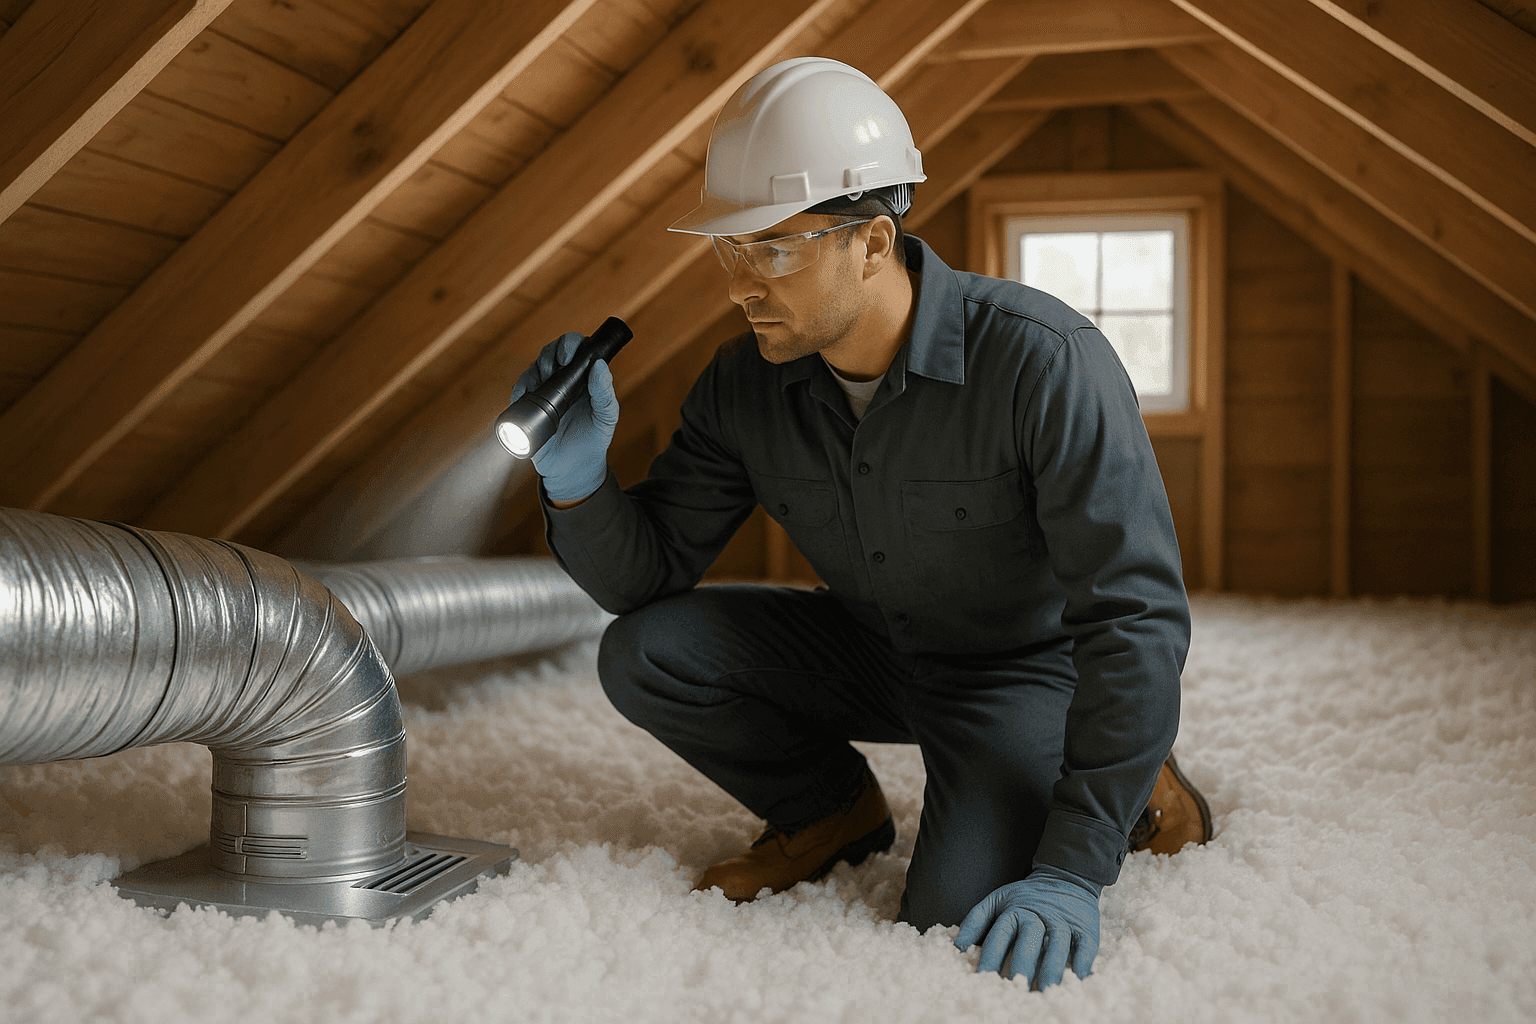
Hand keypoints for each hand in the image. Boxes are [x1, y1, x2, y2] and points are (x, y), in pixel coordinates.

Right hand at [509, 331, 619, 503]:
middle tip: (552, 370)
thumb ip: (605, 393)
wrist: (574, 467)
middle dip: (549, 355)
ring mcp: (543, 391)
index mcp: (583, 376)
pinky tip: (525, 395)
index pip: (575, 347)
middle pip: (550, 352)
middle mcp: (561, 379)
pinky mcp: (528, 406)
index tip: (568, 356)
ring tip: (541, 384)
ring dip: (534, 371)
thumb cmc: (594, 437)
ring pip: (533, 368)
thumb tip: (599, 365)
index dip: (570, 344)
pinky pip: (518, 392)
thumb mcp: (606, 416)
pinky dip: (520, 390)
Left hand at [954, 866, 1099, 988]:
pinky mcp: (1085, 928)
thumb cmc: (1026, 898)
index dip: (990, 957)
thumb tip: (957, 946)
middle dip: (1021, 965)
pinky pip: (1086, 945)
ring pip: (1058, 945)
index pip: (1000, 935)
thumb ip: (976, 920)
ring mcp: (1063, 922)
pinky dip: (1084, 962)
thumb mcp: (997, 900)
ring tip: (1046, 990)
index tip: (982, 979)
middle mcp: (1038, 916)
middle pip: (1029, 941)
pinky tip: (1080, 979)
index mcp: (1013, 910)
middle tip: (1014, 988)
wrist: (1065, 878)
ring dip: (1052, 967)